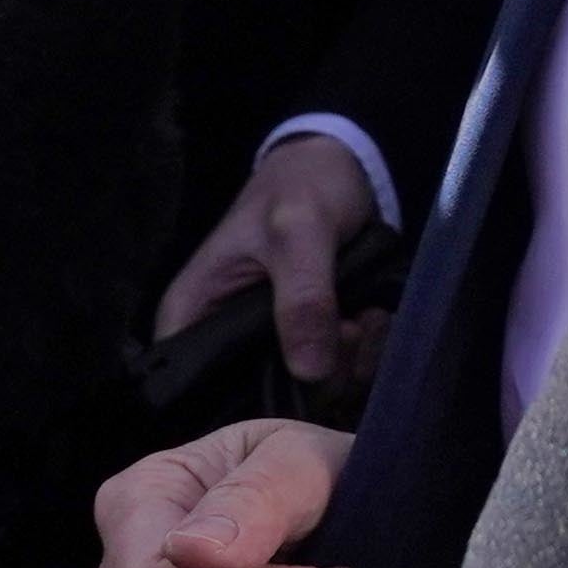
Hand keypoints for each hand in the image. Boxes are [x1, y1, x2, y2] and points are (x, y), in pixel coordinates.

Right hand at [157, 138, 388, 386]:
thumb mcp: (298, 231)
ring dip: (350, 363)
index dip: (240, 403)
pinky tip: (377, 320)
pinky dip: (366, 355)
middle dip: (316, 378)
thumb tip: (310, 372)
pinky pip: (339, 375)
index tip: (297, 374)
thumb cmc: (301, 188)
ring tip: (367, 317)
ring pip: (308, 391)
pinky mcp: (311, 344)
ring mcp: (272, 346)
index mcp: (193, 315)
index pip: (190, 390)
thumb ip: (303, 297)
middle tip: (348, 332)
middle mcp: (224, 342)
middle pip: (260, 401)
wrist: (344, 165)